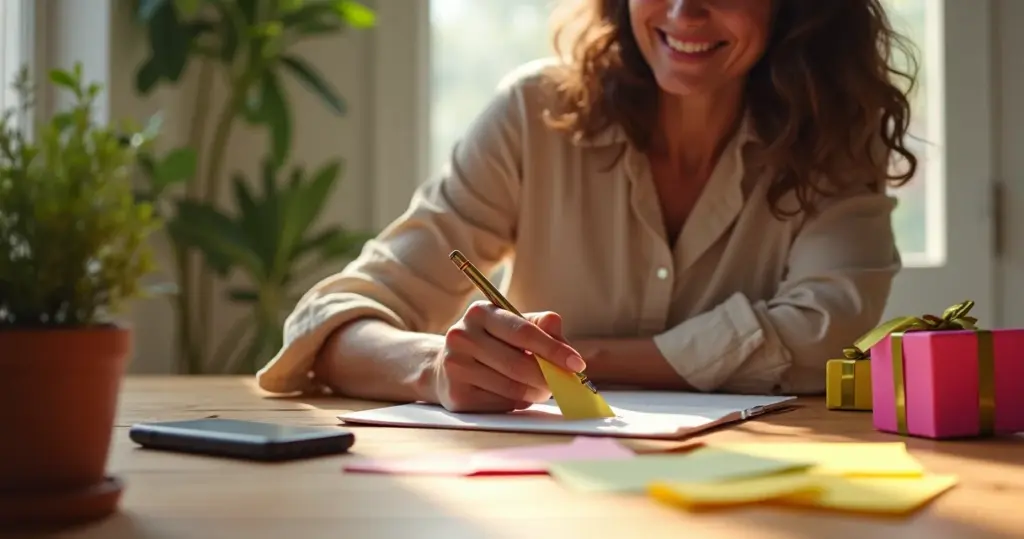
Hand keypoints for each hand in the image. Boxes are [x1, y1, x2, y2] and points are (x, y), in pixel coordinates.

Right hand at [430, 301, 586, 412]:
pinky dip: (517, 402)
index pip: (524, 332)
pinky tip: (515, 394)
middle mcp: (462, 335)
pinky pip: (501, 404)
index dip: (554, 349)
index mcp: (481, 312)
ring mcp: (455, 366)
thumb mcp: (512, 326)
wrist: (443, 366)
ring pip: (512, 387)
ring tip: (540, 388)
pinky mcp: (456, 395)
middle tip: (563, 383)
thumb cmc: (489, 344)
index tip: (577, 364)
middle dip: (548, 377)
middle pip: (519, 364)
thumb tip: (565, 344)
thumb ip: (541, 328)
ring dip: (536, 392)